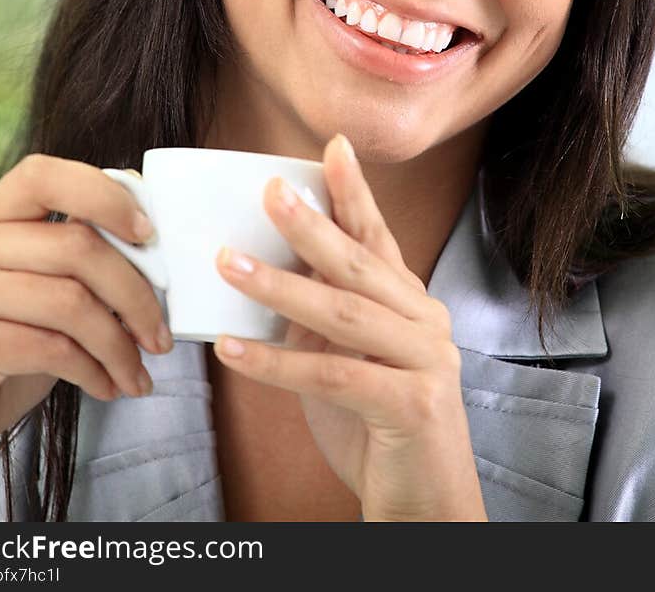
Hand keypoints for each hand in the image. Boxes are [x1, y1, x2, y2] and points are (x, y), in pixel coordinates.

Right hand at [0, 154, 172, 484]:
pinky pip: (49, 348)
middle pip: (74, 245)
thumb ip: (77, 261)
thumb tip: (152, 244)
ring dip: (119, 343)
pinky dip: (92, 370)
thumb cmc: (0, 353)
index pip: (43, 176)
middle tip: (159, 332)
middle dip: (134, 292)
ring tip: (138, 371)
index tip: (148, 233)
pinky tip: (106, 385)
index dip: (103, 195)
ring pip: (68, 301)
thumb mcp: (37, 294)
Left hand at [213, 134, 486, 521]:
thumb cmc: (380, 429)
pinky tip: (232, 350)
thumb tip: (268, 273)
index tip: (330, 148)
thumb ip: (323, 318)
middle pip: (358, 265)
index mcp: (412, 305)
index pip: (378, 238)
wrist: (426, 506)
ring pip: (343, 313)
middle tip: (268, 192)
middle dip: (310, 225)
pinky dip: (277, 363)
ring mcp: (427, 362)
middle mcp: (426, 322)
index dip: (354, 192)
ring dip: (279, 287)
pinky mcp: (413, 406)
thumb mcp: (347, 360)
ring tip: (227, 263)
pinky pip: (333, 375)